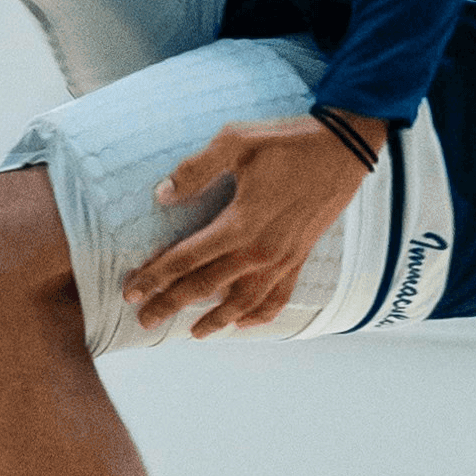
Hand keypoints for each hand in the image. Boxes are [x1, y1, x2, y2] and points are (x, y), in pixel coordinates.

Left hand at [122, 115, 375, 340]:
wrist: (343, 149)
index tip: (131, 292)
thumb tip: (162, 195)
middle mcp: (259, 251)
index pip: (186, 259)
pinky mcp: (300, 257)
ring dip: (216, 320)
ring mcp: (282, 259)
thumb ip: (196, 170)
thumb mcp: (236, 142)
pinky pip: (279, 297)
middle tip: (145, 320)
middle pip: (206, 287)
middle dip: (172, 305)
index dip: (155, 276)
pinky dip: (260, 315)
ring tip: (193, 333)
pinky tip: (244, 323)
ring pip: (242, 302)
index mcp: (239, 224)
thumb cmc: (288, 142)